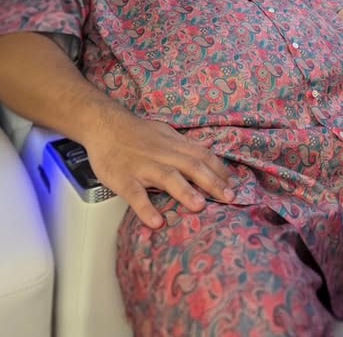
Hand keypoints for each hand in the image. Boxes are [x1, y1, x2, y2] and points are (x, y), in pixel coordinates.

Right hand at [83, 108, 233, 228]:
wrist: (104, 125)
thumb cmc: (136, 132)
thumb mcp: (165, 133)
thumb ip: (183, 147)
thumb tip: (205, 158)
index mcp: (174, 145)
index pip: (202, 155)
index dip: (219, 170)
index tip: (233, 185)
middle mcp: (163, 155)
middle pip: (192, 166)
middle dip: (212, 182)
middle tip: (230, 198)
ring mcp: (143, 167)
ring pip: (167, 177)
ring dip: (185, 191)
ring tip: (200, 206)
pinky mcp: (124, 179)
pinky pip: (135, 195)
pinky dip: (146, 208)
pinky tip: (156, 222)